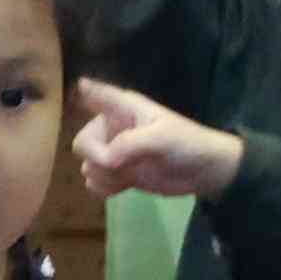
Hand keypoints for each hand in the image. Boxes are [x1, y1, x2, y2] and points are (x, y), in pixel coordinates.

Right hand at [63, 82, 248, 205]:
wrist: (204, 171)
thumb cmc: (186, 143)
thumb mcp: (160, 138)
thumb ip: (128, 144)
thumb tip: (102, 161)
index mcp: (122, 109)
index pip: (96, 94)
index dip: (83, 92)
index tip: (76, 90)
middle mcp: (112, 128)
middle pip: (82, 143)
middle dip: (97, 158)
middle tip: (117, 164)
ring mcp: (114, 152)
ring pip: (88, 166)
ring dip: (105, 176)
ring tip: (128, 175)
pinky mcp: (118, 173)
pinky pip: (94, 183)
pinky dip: (105, 188)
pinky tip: (123, 186)